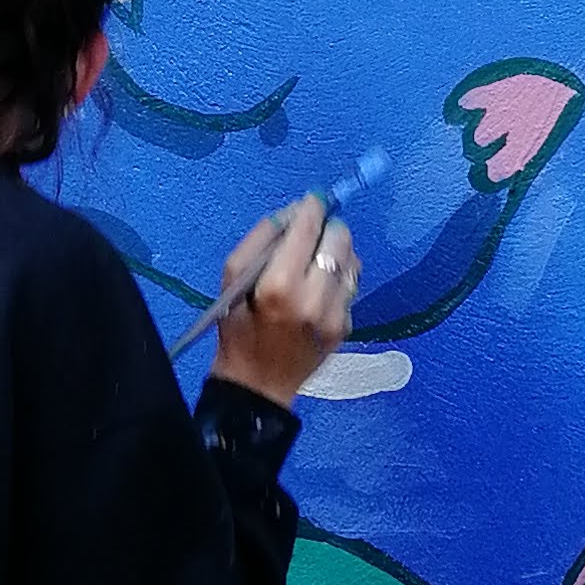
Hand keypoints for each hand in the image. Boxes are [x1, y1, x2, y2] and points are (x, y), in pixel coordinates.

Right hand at [205, 197, 358, 409]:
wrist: (259, 384)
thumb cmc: (237, 327)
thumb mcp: (232, 277)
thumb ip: (261, 238)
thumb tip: (294, 210)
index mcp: (280, 285)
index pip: (308, 228)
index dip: (312, 207)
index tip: (312, 200)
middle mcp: (315, 298)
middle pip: (339, 238)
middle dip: (326, 229)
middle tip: (311, 235)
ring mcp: (336, 314)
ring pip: (352, 259)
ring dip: (337, 251)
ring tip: (316, 261)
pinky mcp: (348, 326)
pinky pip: (352, 284)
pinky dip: (340, 276)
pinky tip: (321, 287)